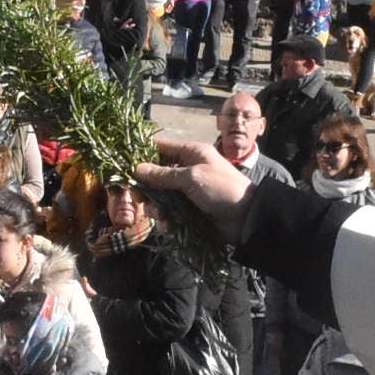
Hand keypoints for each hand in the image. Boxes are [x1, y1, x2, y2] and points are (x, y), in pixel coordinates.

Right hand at [135, 136, 251, 232]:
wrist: (247, 218)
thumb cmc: (222, 189)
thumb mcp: (192, 177)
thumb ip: (164, 174)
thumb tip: (137, 169)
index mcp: (191, 153)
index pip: (161, 148)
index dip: (143, 156)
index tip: (127, 168)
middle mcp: (188, 169)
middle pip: (156, 175)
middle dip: (147, 190)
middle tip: (141, 200)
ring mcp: (189, 191)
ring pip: (161, 197)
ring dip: (157, 208)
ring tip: (161, 218)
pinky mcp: (190, 210)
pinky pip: (170, 213)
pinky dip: (167, 220)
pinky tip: (170, 227)